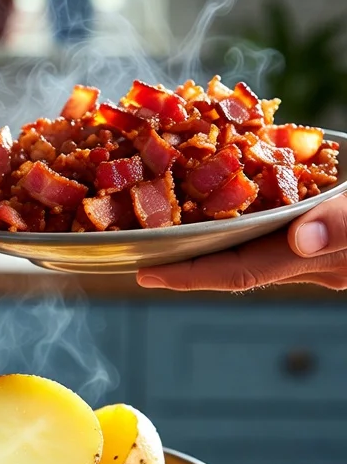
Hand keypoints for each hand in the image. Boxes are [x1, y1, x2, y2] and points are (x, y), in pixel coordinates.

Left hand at [137, 194, 346, 290]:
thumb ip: (342, 223)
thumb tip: (302, 240)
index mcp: (321, 260)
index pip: (239, 273)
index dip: (189, 276)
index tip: (144, 274)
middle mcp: (312, 260)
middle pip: (231, 261)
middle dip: (183, 255)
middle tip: (138, 242)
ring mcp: (315, 245)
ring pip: (245, 241)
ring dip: (204, 229)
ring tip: (159, 214)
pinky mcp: (317, 223)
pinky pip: (266, 220)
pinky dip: (234, 205)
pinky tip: (211, 187)